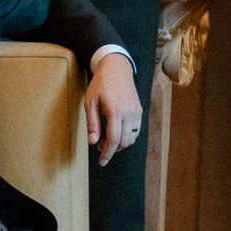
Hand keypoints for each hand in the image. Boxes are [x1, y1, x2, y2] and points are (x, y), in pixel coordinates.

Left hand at [82, 52, 143, 167]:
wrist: (117, 69)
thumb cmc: (100, 85)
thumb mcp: (90, 103)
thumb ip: (92, 124)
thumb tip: (93, 142)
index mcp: (116, 112)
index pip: (113, 140)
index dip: (107, 153)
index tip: (102, 162)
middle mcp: (129, 113)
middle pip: (124, 141)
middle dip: (112, 149)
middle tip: (100, 148)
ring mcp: (136, 112)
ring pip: (132, 138)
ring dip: (120, 143)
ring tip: (107, 139)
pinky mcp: (139, 110)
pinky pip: (136, 130)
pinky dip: (127, 136)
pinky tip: (117, 132)